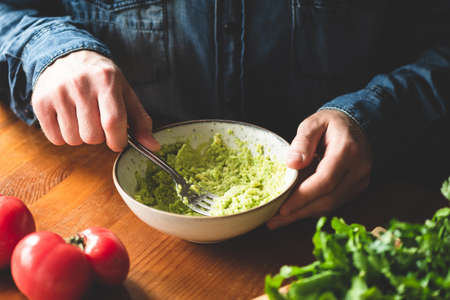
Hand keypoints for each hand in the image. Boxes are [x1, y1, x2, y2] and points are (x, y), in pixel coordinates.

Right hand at [31, 50, 159, 151]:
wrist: (67, 56)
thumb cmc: (102, 79)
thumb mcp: (125, 92)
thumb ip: (140, 121)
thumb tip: (153, 147)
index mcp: (106, 81)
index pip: (112, 122)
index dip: (117, 141)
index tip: (118, 141)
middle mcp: (80, 84)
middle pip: (92, 136)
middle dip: (99, 137)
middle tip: (97, 122)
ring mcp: (58, 93)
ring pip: (73, 140)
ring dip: (81, 136)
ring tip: (82, 118)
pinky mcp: (40, 102)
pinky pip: (55, 139)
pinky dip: (63, 137)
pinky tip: (68, 119)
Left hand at [267, 109, 371, 228]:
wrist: (356, 125)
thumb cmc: (332, 124)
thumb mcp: (314, 123)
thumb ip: (303, 141)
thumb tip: (292, 164)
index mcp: (347, 151)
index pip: (325, 180)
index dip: (304, 196)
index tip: (283, 207)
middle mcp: (358, 170)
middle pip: (328, 198)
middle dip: (300, 211)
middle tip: (274, 220)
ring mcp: (359, 181)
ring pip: (331, 205)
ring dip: (304, 214)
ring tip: (279, 220)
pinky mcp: (356, 189)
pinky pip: (333, 203)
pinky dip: (313, 209)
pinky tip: (294, 212)